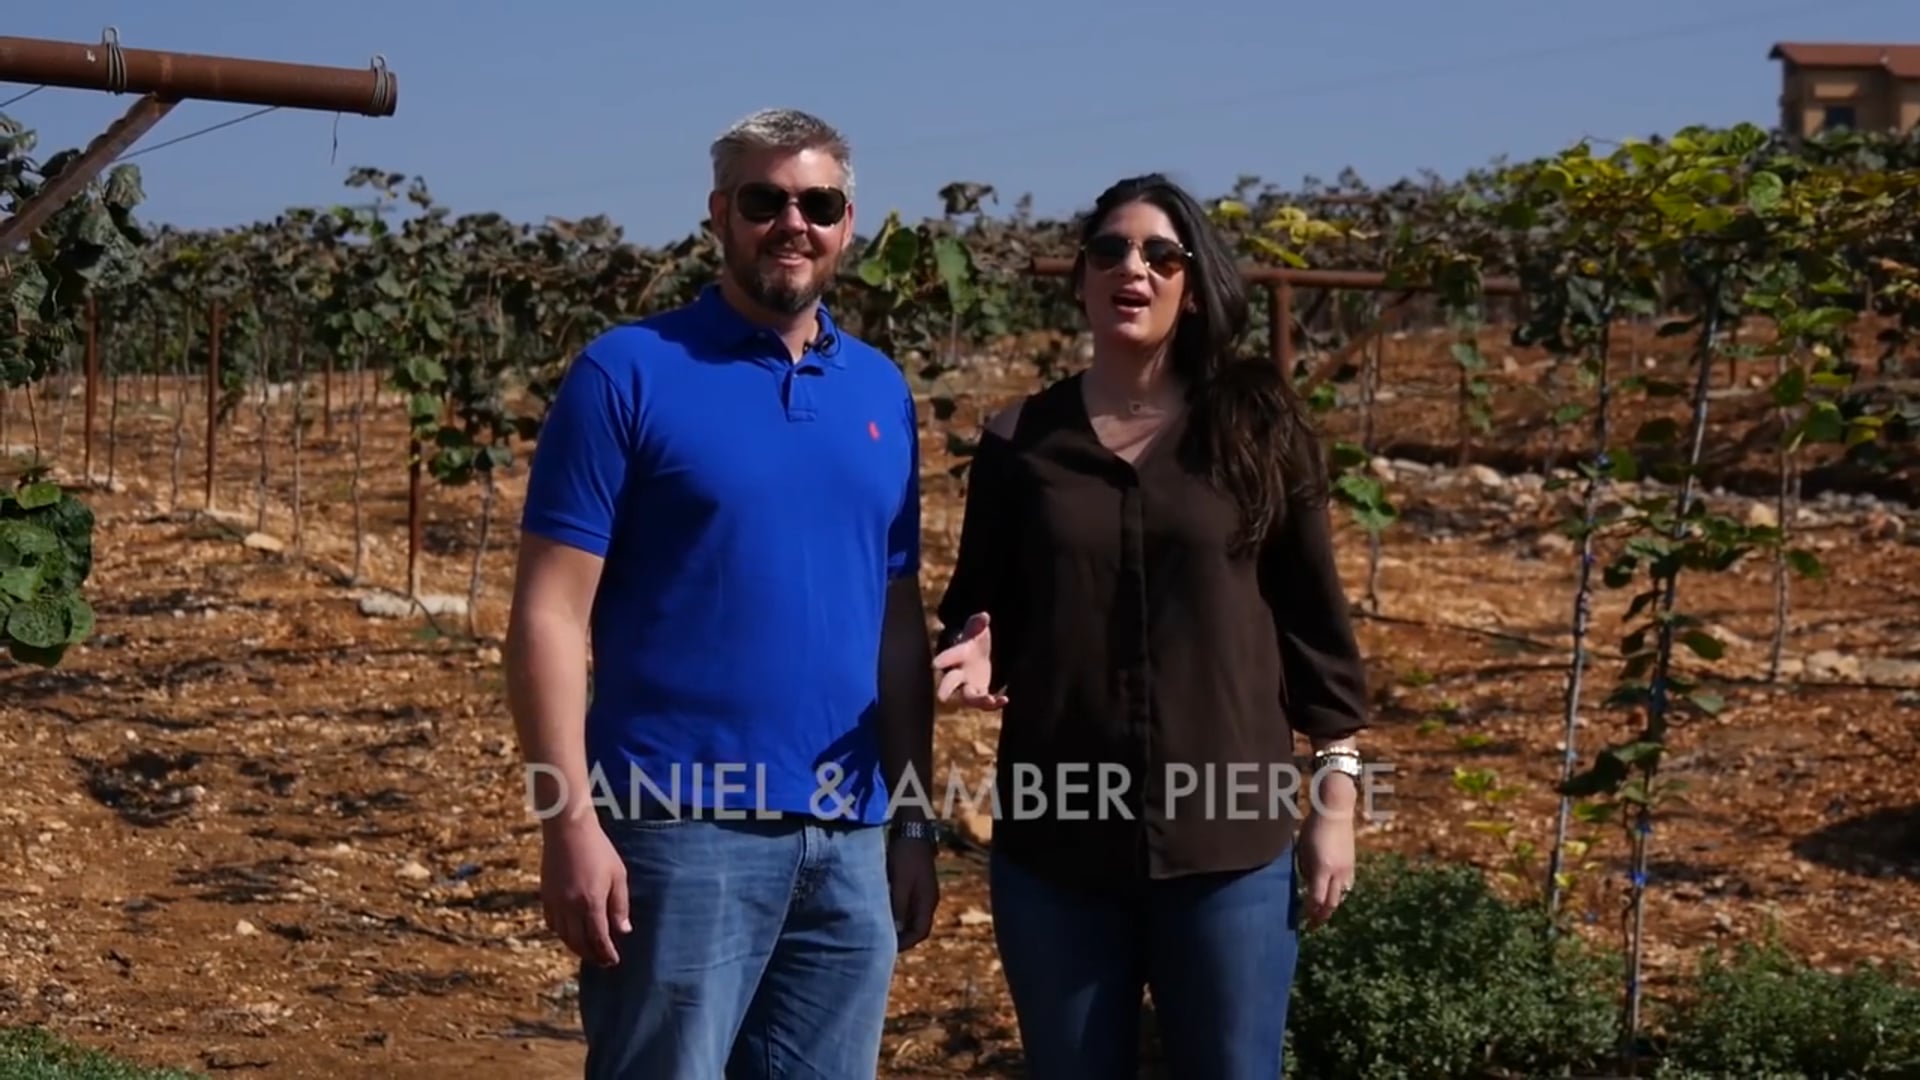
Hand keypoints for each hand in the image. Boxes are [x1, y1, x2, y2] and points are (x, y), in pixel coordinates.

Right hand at [540, 818, 629, 966]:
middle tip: (603, 961)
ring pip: (564, 936)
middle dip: (592, 955)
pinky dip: (562, 933)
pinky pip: (552, 923)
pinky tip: (571, 933)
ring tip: (589, 950)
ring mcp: (555, 903)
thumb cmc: (598, 850)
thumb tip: (623, 931)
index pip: (599, 938)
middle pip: (579, 942)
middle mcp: (570, 907)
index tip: (613, 961)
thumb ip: (619, 905)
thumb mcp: (618, 875)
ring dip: (577, 947)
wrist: (568, 831)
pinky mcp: (546, 896)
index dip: (606, 953)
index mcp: (591, 902)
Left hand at [888, 835, 938, 950]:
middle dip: (902, 937)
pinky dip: (897, 911)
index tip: (888, 950)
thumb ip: (898, 907)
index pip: (920, 932)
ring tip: (881, 928)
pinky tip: (883, 909)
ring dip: (899, 924)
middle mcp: (928, 899)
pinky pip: (908, 904)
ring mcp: (924, 890)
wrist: (912, 829)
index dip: (905, 944)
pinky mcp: (916, 881)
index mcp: (927, 902)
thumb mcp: (899, 883)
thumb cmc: (905, 856)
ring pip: (912, 915)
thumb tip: (895, 931)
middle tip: (883, 943)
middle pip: (917, 926)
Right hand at [932, 613, 1007, 708]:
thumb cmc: (973, 640)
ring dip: (978, 700)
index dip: (943, 660)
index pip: (949, 656)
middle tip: (941, 697)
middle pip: (949, 682)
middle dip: (945, 688)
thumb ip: (978, 624)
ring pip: (968, 698)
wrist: (977, 655)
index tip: (934, 664)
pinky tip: (1005, 699)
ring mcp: (967, 686)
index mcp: (957, 655)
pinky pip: (983, 703)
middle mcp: (957, 673)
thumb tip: (984, 616)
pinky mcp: (978, 694)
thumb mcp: (976, 630)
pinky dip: (993, 704)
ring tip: (990, 700)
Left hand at [1296, 802, 1356, 928]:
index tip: (1303, 920)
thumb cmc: (1312, 827)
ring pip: (1341, 895)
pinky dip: (1338, 894)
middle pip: (1332, 902)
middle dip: (1322, 916)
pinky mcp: (1352, 864)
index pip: (1316, 899)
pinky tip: (1331, 896)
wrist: (1335, 811)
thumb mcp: (1302, 849)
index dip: (1310, 912)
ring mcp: (1347, 869)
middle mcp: (1337, 872)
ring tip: (1322, 914)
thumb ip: (1305, 869)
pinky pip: (1346, 886)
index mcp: (1322, 868)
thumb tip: (1308, 886)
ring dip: (1331, 906)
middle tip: (1313, 925)